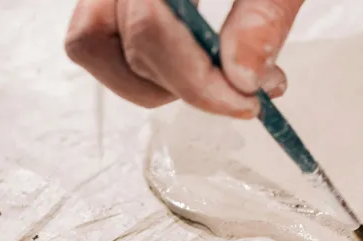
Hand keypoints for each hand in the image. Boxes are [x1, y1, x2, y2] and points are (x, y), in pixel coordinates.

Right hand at [64, 0, 303, 117]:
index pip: (149, 29)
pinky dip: (150, 60)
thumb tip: (243, 78)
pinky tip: (203, 61)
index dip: (197, 82)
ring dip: (156, 80)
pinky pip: (106, 30)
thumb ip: (265, 14)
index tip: (247, 104)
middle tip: (248, 92)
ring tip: (222, 79)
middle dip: (184, 84)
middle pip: (117, 43)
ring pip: (96, 42)